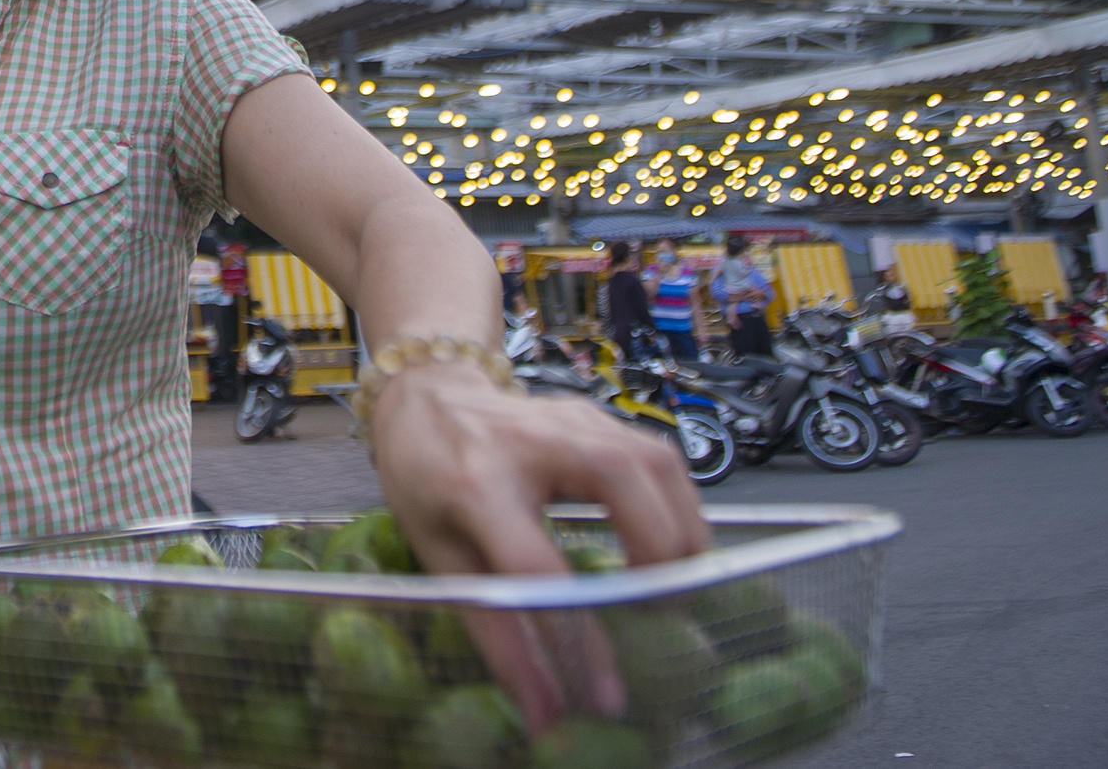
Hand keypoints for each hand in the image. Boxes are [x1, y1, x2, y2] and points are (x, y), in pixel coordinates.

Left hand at [371, 362, 708, 730]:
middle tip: (654, 614)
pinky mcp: (599, 415)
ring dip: (681, 533)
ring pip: (656, 465)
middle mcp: (530, 441)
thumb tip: (544, 711)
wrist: (427, 397)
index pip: (537, 563)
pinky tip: (665, 543)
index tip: (603, 693)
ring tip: (668, 585)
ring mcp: (571, 418)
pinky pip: (661, 460)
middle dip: (658, 559)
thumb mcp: (441, 558)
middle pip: (621, 482)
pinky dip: (678, 507)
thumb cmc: (428, 480)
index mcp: (474, 482)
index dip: (578, 635)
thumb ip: (496, 635)